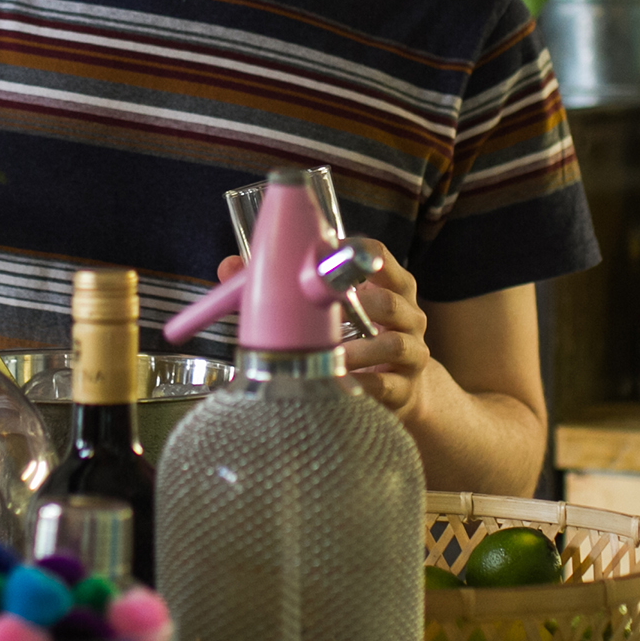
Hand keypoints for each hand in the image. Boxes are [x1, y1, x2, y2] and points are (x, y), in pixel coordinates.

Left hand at [212, 241, 437, 424]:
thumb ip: (287, 287)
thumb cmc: (361, 337)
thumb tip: (228, 266)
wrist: (404, 389)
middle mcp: (407, 315)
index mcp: (390, 287)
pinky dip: (362, 385)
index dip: (358, 252)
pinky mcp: (405, 388)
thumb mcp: (337, 309)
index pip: (380, 258)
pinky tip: (342, 385)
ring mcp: (410, 352)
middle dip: (362, 303)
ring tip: (334, 353)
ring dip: (359, 349)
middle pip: (390, 302)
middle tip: (331, 307)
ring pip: (391, 345)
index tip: (331, 251)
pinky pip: (386, 386)